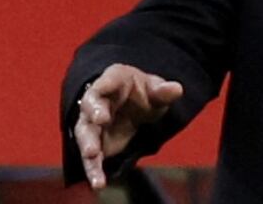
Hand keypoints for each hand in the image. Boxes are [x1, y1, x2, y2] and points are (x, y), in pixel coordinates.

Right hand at [73, 64, 183, 189]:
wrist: (134, 104)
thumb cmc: (143, 92)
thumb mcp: (155, 89)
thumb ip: (163, 90)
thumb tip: (176, 89)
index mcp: (113, 80)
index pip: (104, 83)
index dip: (102, 92)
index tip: (102, 113)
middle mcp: (97, 101)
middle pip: (89, 109)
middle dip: (93, 116)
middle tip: (97, 129)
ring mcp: (92, 123)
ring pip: (86, 134)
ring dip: (88, 147)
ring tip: (92, 159)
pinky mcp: (95, 143)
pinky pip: (91, 157)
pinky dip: (94, 169)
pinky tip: (98, 183)